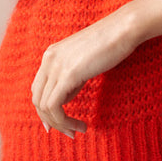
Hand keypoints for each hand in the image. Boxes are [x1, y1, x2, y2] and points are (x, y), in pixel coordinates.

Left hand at [31, 13, 136, 136]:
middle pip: (38, 100)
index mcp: (51, 54)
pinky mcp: (68, 74)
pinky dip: (63, 121)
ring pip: (44, 107)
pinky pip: (54, 107)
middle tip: (70, 132)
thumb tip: (66, 98)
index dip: (45, 110)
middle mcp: (49, 59)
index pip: (38, 89)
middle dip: (51, 121)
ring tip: (78, 130)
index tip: (60, 124)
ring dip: (60, 124)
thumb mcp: (84, 61)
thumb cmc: (111, 44)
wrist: (123, 29)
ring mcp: (56, 66)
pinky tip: (81, 126)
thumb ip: (71, 77)